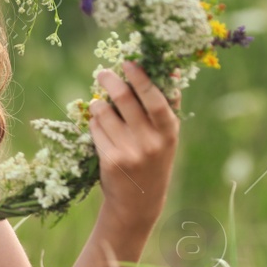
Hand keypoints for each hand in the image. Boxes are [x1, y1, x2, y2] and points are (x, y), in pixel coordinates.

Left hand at [88, 61, 180, 227]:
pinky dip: (94, 122)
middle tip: (102, 73)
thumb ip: (168, 106)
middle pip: (125, 98)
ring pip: (104, 111)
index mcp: (169, 131)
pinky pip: (95, 128)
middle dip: (110, 80)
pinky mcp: (110, 160)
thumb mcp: (167, 137)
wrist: (138, 203)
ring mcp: (129, 151)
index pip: (155, 98)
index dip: (140, 77)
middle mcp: (151, 141)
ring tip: (100, 105)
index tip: (129, 62)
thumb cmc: (154, 161)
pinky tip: (100, 128)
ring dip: (98, 103)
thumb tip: (172, 70)